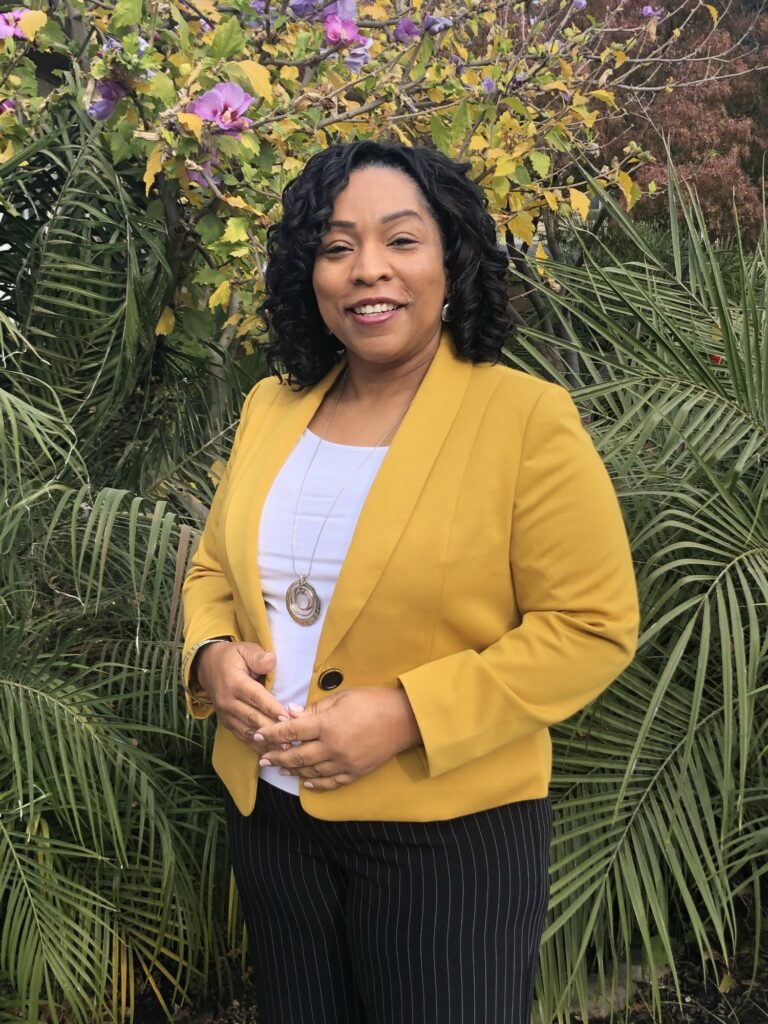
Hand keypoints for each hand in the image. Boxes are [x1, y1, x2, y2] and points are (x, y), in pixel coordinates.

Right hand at [194, 641, 289, 752]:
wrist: (207, 667)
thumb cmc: (232, 657)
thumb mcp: (244, 649)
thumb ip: (258, 656)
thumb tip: (271, 660)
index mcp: (233, 682)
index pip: (255, 697)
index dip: (271, 708)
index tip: (287, 718)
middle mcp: (227, 702)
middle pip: (252, 718)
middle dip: (272, 730)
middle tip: (291, 739)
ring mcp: (225, 715)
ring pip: (248, 732)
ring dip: (266, 742)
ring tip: (285, 749)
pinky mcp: (227, 723)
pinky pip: (242, 737)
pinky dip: (257, 746)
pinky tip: (271, 752)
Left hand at [256, 688, 422, 790]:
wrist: (405, 719)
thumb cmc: (373, 701)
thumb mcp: (342, 697)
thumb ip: (314, 709)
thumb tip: (290, 714)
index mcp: (327, 725)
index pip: (291, 731)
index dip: (271, 734)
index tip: (257, 736)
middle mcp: (332, 747)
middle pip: (296, 755)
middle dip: (276, 756)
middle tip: (262, 759)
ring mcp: (344, 763)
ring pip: (311, 771)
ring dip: (292, 770)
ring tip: (280, 768)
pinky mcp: (355, 772)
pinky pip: (330, 782)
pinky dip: (316, 783)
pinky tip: (306, 782)